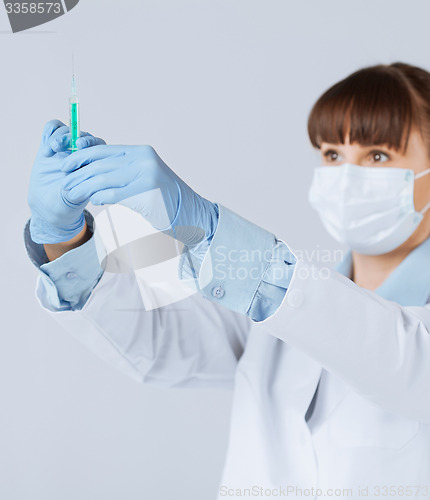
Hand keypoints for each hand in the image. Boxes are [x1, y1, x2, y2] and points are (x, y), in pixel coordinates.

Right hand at [27, 120, 105, 243]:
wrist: (48, 204)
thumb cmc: (67, 202)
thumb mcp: (76, 196)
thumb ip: (82, 186)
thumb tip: (89, 178)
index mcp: (93, 162)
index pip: (97, 145)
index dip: (90, 142)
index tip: (79, 146)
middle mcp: (81, 153)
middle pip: (81, 134)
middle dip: (71, 137)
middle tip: (60, 146)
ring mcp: (65, 148)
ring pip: (66, 130)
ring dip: (59, 136)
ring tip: (51, 149)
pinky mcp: (49, 145)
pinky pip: (52, 128)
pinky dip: (50, 132)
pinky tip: (46, 147)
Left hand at [60, 145, 218, 247]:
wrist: (189, 214)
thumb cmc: (163, 198)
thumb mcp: (143, 176)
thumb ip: (123, 170)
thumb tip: (93, 170)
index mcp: (141, 152)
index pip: (104, 150)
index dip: (81, 157)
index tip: (66, 165)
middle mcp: (144, 160)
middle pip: (101, 164)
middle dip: (78, 174)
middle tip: (64, 183)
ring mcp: (147, 176)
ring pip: (105, 178)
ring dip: (84, 187)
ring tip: (72, 194)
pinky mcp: (147, 194)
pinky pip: (116, 194)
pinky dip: (101, 196)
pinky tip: (94, 200)